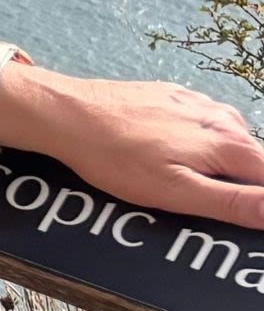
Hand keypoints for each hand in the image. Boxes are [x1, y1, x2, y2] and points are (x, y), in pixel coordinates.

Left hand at [8, 68, 263, 226]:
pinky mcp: (170, 96)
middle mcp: (221, 118)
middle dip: (246, 185)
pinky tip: (175, 155)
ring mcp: (195, 103)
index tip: (248, 214)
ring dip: (225, 164)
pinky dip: (201, 143)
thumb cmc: (117, 158)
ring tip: (196, 185)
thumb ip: (234, 202)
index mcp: (231, 144)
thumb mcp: (178, 191)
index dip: (263, 201)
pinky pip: (201, 124)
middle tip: (210, 202)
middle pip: (254, 159)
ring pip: (229, 140)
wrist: (66, 114)